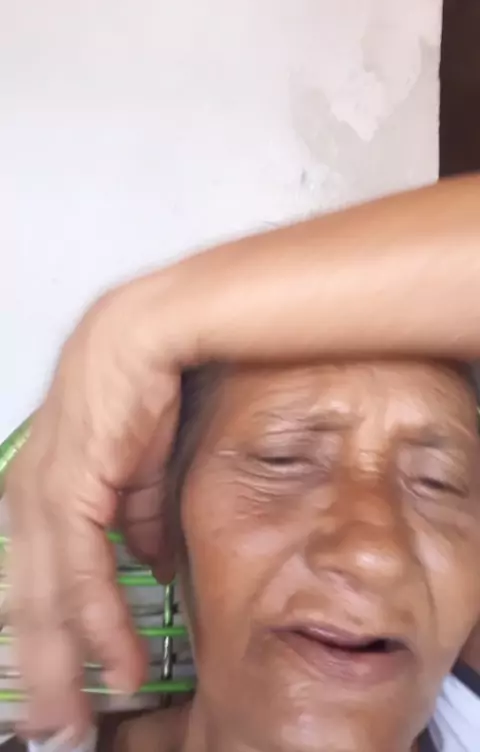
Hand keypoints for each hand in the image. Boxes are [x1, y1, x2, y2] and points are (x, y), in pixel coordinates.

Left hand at [5, 279, 181, 739]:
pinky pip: (77, 573)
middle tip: (58, 729)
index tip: (68, 687)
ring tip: (76, 720)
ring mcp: (42, 494)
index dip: (48, 642)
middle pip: (25, 605)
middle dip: (43, 673)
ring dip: (62, 665)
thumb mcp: (140, 470)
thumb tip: (145, 562)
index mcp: (38, 492)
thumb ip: (136, 520)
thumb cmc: (145, 388)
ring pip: (42, 600)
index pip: (33, 584)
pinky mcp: (68, 489)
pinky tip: (113, 661)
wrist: (153, 334)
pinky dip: (96, 622)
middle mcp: (28, 498)